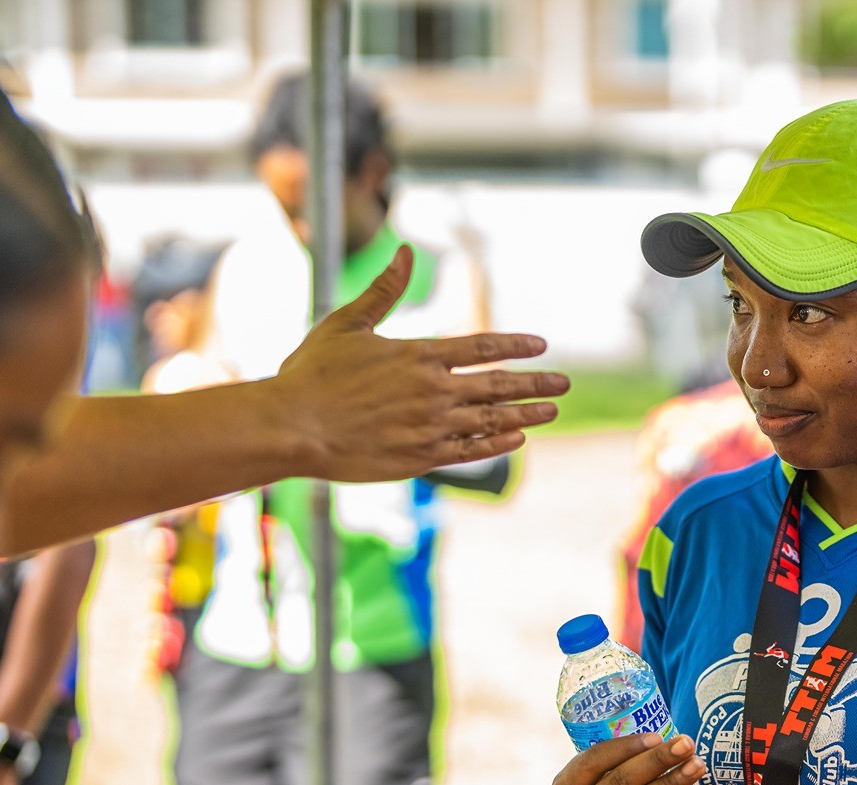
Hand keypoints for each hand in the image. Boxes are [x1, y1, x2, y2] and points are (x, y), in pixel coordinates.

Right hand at [272, 245, 570, 481]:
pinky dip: (497, 444)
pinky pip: (471, 451)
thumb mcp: (347, 324)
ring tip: (550, 411)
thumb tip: (405, 252)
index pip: (482, 347)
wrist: (293, 427)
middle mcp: (432, 391)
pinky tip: (516, 438)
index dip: (516, 346)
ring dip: (525, 415)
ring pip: (491, 420)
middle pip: (497, 386)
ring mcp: (430, 427)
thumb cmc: (313, 374)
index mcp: (418, 355)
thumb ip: (383, 291)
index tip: (541, 347)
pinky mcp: (421, 458)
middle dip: (535, 383)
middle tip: (563, 383)